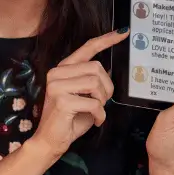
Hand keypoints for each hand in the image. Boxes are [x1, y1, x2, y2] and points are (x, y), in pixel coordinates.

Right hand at [29, 28, 129, 158]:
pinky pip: (93, 103)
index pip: (87, 48)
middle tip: (103, 102)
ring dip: (103, 100)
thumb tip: (109, 70)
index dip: (106, 40)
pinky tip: (96, 120)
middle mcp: (56, 73)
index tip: (123, 32)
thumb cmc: (69, 120)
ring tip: (98, 111)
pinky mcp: (61, 100)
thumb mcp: (85, 97)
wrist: (50, 142)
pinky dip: (100, 114)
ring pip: (95, 83)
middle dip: (107, 87)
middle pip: (96, 68)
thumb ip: (93, 82)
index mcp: (63, 69)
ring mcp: (57, 86)